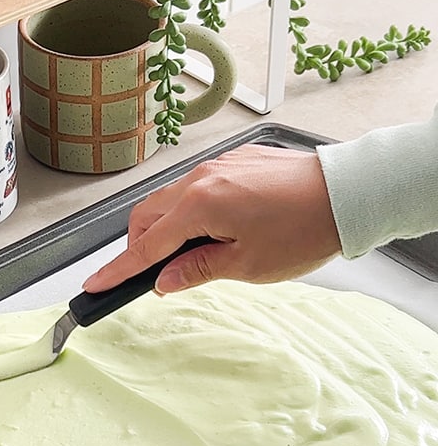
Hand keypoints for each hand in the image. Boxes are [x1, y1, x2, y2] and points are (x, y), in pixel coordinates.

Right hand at [81, 145, 342, 294]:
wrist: (350, 193)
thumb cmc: (306, 228)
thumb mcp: (246, 265)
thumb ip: (196, 271)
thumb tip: (164, 280)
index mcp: (198, 206)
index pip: (144, 246)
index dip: (118, 270)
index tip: (95, 285)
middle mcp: (202, 179)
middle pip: (148, 215)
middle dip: (142, 244)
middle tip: (158, 271)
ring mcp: (220, 166)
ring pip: (172, 198)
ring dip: (170, 226)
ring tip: (197, 250)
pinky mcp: (239, 160)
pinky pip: (200, 185)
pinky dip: (196, 208)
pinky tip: (223, 225)